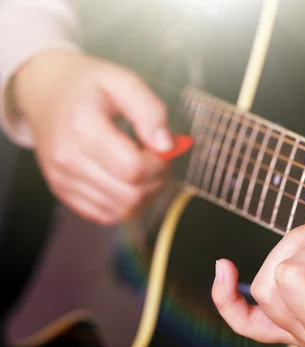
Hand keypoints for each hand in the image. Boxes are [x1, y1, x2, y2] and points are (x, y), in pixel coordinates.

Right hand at [11, 49, 172, 224]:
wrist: (45, 91)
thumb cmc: (88, 85)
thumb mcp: (123, 81)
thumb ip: (150, 110)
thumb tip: (167, 145)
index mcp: (83, 126)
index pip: (133, 168)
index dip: (160, 164)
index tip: (164, 149)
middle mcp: (67, 158)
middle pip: (130, 194)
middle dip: (157, 181)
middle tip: (160, 161)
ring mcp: (62, 179)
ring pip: (121, 210)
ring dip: (145, 195)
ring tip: (145, 169)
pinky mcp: (62, 192)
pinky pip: (105, 215)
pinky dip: (125, 204)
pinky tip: (128, 182)